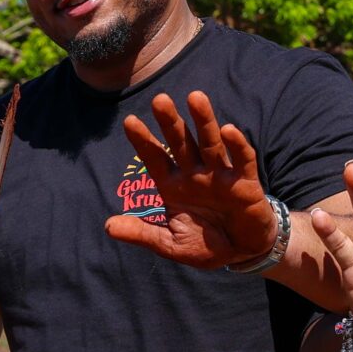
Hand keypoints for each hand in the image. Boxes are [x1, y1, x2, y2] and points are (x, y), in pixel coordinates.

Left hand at [107, 90, 277, 268]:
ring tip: (195, 97)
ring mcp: (219, 175)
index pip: (155, 158)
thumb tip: (107, 227)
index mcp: (174, 186)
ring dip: (203, 121)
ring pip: (210, 143)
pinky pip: (241, 160)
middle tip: (159, 100)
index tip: (129, 121)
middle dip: (171, 122)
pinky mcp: (244, 182)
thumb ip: (142, 234)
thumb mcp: (169, 243)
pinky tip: (229, 130)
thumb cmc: (205, 245)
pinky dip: (237, 146)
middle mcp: (195, 174)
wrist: (241, 253)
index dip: (143, 141)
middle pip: (181, 143)